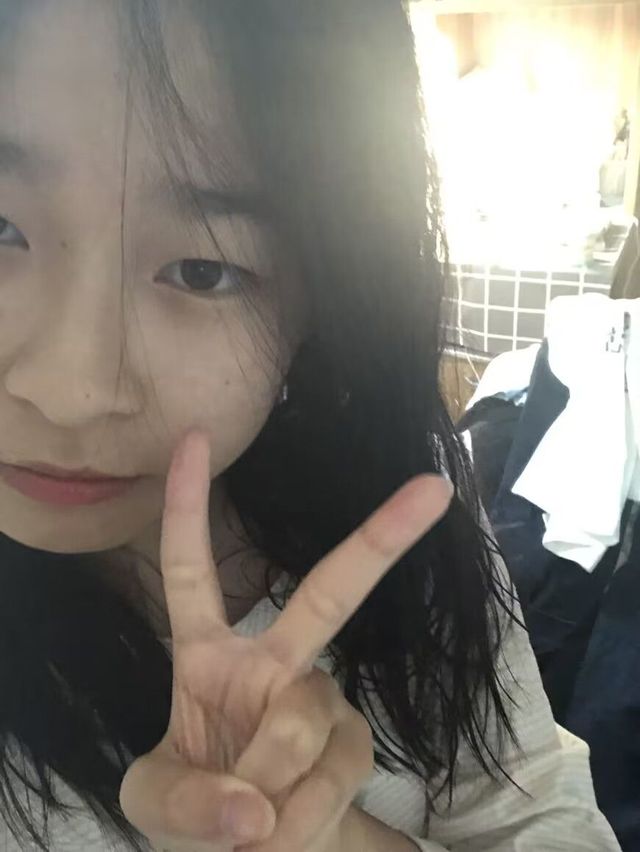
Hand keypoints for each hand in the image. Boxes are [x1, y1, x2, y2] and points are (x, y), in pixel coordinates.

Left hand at [119, 429, 452, 850]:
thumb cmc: (202, 810)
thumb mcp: (157, 806)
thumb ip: (187, 802)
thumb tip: (252, 809)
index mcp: (210, 655)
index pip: (191, 569)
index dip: (187, 506)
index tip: (193, 437)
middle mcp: (273, 661)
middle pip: (326, 592)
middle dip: (377, 539)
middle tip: (432, 491)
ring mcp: (321, 700)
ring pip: (304, 713)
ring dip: (271, 774)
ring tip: (253, 823)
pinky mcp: (354, 744)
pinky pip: (332, 769)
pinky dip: (301, 811)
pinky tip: (285, 831)